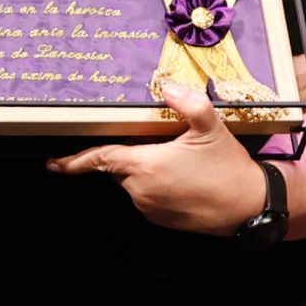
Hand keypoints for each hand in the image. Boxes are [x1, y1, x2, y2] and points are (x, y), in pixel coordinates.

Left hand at [47, 79, 268, 234]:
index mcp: (146, 166)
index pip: (102, 159)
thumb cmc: (229, 169)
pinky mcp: (161, 220)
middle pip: (121, 167)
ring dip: (149, 170)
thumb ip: (189, 102)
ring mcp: (150, 208)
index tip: (55, 163)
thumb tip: (168, 86)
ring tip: (183, 162)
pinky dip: (159, 186)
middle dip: (135, 153)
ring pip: (135, 182)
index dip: (75, 161)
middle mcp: (141, 191)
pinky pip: (148, 197)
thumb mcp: (212, 127)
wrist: (249, 206)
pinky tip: (185, 178)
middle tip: (164, 143)